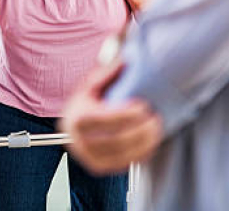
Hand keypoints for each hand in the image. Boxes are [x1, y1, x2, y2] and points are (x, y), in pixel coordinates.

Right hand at [59, 59, 163, 174]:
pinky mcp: (98, 168)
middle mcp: (78, 141)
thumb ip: (106, 73)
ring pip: (122, 155)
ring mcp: (87, 157)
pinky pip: (124, 165)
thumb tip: (124, 61)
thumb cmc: (84, 103)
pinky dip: (141, 154)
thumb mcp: (90, 85)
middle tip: (156, 119)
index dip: (126, 114)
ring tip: (157, 129)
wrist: (71, 126)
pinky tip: (151, 142)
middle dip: (140, 131)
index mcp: (76, 118)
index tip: (143, 106)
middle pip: (115, 140)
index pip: (103, 119)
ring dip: (144, 143)